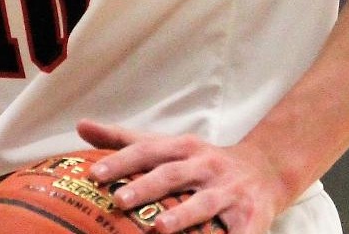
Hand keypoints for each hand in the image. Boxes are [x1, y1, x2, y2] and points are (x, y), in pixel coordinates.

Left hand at [80, 119, 288, 233]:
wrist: (266, 171)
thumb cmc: (204, 163)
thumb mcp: (170, 146)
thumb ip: (126, 140)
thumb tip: (81, 126)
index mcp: (184, 148)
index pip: (149, 151)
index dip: (122, 161)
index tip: (94, 175)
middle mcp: (206, 165)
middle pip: (173, 174)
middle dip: (146, 187)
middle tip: (118, 200)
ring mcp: (228, 191)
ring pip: (203, 203)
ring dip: (181, 215)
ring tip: (158, 228)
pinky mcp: (250, 216)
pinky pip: (238, 232)